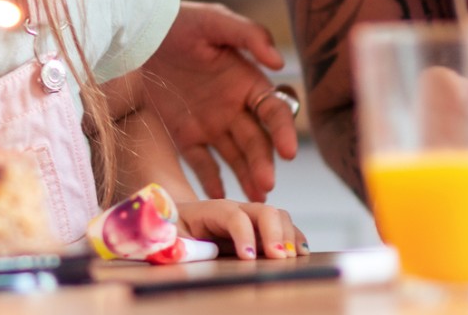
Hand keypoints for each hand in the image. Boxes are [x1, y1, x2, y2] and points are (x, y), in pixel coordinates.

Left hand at [142, 2, 297, 200]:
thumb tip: (279, 62)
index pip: (274, 112)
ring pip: (234, 156)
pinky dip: (211, 180)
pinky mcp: (185, 133)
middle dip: (263, 163)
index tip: (289, 152)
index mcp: (248, 82)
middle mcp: (234, 107)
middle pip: (256, 141)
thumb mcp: (215, 21)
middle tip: (266, 186)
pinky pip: (201, 161)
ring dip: (246, 177)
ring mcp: (211, 123)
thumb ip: (249, 36)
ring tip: (253, 199)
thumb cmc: (183, 21)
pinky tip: (219, 197)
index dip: (284, 131)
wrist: (142, 31)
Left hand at [176, 199, 306, 259]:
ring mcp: (251, 217)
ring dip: (288, 235)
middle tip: (279, 258)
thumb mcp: (167, 237)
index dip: (243, 234)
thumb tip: (183, 253)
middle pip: (262, 211)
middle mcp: (235, 209)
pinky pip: (285, 228)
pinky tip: (301, 253)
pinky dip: (296, 238)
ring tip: (292, 257)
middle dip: (274, 232)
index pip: (232, 215)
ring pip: (278, 217)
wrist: (179, 222)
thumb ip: (174, 244)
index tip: (248, 258)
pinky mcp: (260, 229)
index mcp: (210, 210)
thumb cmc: (173, 232)